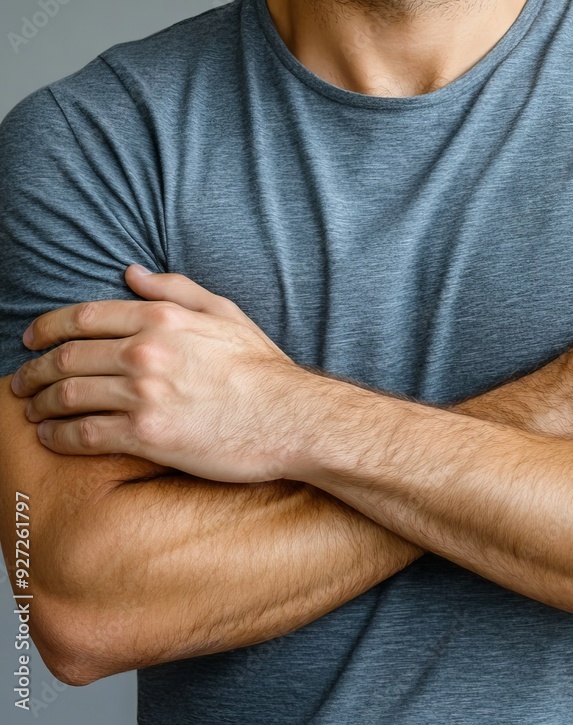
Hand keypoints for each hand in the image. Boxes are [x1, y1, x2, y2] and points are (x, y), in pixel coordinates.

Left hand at [10, 266, 311, 481]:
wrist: (291, 418)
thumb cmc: (263, 370)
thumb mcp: (226, 314)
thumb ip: (176, 290)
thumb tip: (132, 273)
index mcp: (162, 319)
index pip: (83, 318)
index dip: (46, 328)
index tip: (31, 340)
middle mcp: (145, 353)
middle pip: (66, 358)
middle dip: (34, 370)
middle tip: (22, 382)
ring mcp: (143, 395)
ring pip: (67, 396)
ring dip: (40, 404)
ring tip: (32, 411)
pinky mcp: (146, 436)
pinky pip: (83, 435)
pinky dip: (57, 437)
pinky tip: (51, 438)